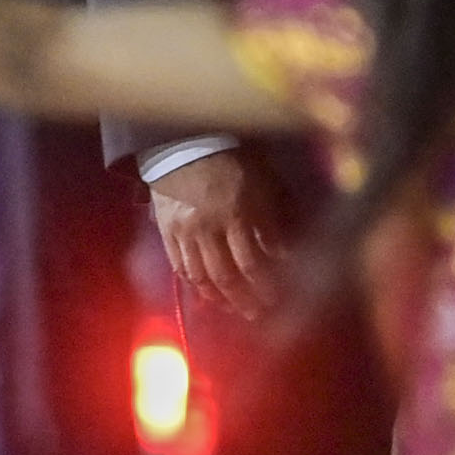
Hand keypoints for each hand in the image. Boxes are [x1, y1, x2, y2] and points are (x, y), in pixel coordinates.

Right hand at [152, 147, 297, 319]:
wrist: (187, 142)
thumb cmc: (234, 158)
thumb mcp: (264, 180)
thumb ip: (276, 214)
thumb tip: (286, 249)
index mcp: (238, 211)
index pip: (255, 260)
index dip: (269, 282)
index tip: (282, 294)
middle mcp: (210, 226)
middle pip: (229, 276)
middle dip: (247, 298)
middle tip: (260, 312)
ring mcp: (186, 231)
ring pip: (203, 277)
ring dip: (222, 298)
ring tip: (236, 309)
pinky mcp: (167, 232)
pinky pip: (181, 267)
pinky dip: (196, 286)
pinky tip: (208, 296)